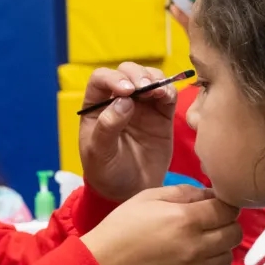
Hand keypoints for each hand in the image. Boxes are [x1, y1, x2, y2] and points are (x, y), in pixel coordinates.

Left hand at [79, 63, 176, 202]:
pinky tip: (167, 96)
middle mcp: (119, 99)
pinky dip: (169, 90)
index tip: (125, 90)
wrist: (130, 192)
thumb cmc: (107, 173)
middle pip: (127, 72)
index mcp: (96, 106)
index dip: (113, 78)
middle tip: (144, 88)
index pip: (101, 79)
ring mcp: (142, 105)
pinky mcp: (162, 114)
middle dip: (136, 75)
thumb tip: (124, 101)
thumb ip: (107, 127)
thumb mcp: (99, 154)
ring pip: (149, 77)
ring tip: (157, 92)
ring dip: (154, 78)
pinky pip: (167, 94)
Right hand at [81, 185, 241, 264]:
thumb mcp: (147, 198)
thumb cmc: (120, 229)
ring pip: (227, 257)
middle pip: (234, 233)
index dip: (224, 203)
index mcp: (186, 220)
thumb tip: (209, 194)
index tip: (214, 205)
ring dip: (218, 247)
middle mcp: (196, 248)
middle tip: (209, 223)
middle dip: (226, 224)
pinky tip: (186, 262)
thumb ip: (183, 192)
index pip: (228, 209)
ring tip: (197, 244)